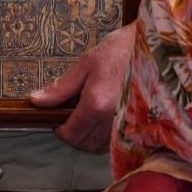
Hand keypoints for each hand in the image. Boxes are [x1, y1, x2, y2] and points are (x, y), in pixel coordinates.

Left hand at [30, 22, 133, 151]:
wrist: (155, 46)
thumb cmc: (120, 50)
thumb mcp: (86, 64)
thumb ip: (61, 87)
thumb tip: (36, 100)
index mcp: (96, 103)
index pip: (72, 133)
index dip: (60, 131)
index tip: (57, 121)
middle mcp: (112, 119)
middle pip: (86, 144)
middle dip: (74, 135)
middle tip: (71, 117)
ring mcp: (128, 124)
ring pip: (102, 145)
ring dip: (90, 137)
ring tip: (88, 116)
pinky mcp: (140, 124)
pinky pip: (117, 140)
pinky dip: (106, 135)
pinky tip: (104, 117)